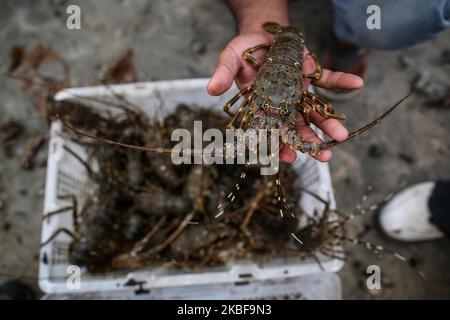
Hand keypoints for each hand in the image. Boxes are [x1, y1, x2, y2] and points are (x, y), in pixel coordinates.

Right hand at [208, 32, 363, 162]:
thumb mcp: (231, 58)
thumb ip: (224, 73)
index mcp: (262, 105)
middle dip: (309, 141)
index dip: (279, 143)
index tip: (288, 157)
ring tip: (340, 136)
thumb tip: (210, 88)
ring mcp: (299, 91)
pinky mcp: (312, 74)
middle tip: (324, 156)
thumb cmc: (244, 50)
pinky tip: (357, 84)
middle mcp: (283, 103)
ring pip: (315, 110)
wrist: (262, 33)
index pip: (270, 129)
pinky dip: (342, 82)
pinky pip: (329, 78)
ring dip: (328, 123)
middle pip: (297, 126)